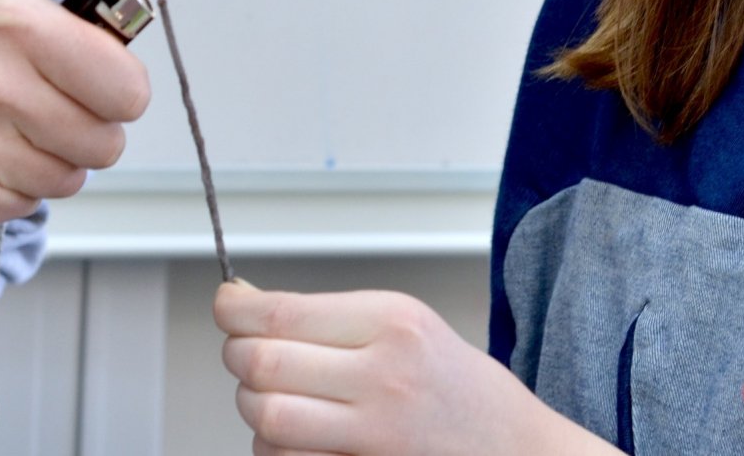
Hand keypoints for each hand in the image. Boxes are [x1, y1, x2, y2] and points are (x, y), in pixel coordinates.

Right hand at [0, 0, 149, 224]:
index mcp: (17, 24)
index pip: (128, 90)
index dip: (119, 81)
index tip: (89, 67)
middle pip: (106, 143)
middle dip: (92, 120)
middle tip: (55, 94)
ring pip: (71, 178)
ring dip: (57, 154)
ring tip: (20, 119)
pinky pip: (30, 204)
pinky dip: (20, 182)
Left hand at [216, 282, 593, 455]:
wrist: (517, 450)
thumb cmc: (459, 388)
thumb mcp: (406, 324)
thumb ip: (325, 316)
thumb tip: (242, 303)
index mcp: (393, 322)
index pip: (280, 313)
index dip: (234, 312)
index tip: (226, 308)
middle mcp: (383, 376)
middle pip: (262, 365)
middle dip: (238, 358)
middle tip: (245, 353)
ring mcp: (375, 434)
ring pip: (264, 419)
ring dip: (254, 408)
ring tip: (276, 397)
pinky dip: (275, 450)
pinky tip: (298, 437)